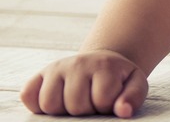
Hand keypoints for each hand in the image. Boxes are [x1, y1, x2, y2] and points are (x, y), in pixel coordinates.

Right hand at [20, 50, 147, 117]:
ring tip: (76, 103)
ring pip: (49, 104)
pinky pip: (28, 95)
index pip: (102, 99)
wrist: (103, 62)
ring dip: (62, 112)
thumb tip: (122, 111)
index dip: (106, 107)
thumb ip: (133, 97)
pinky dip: (37, 105)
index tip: (109, 100)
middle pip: (75, 105)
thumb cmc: (119, 79)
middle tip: (92, 102)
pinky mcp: (40, 75)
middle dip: (86, 111)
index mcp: (104, 65)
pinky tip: (57, 102)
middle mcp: (78, 63)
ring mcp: (56, 68)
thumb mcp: (135, 84)